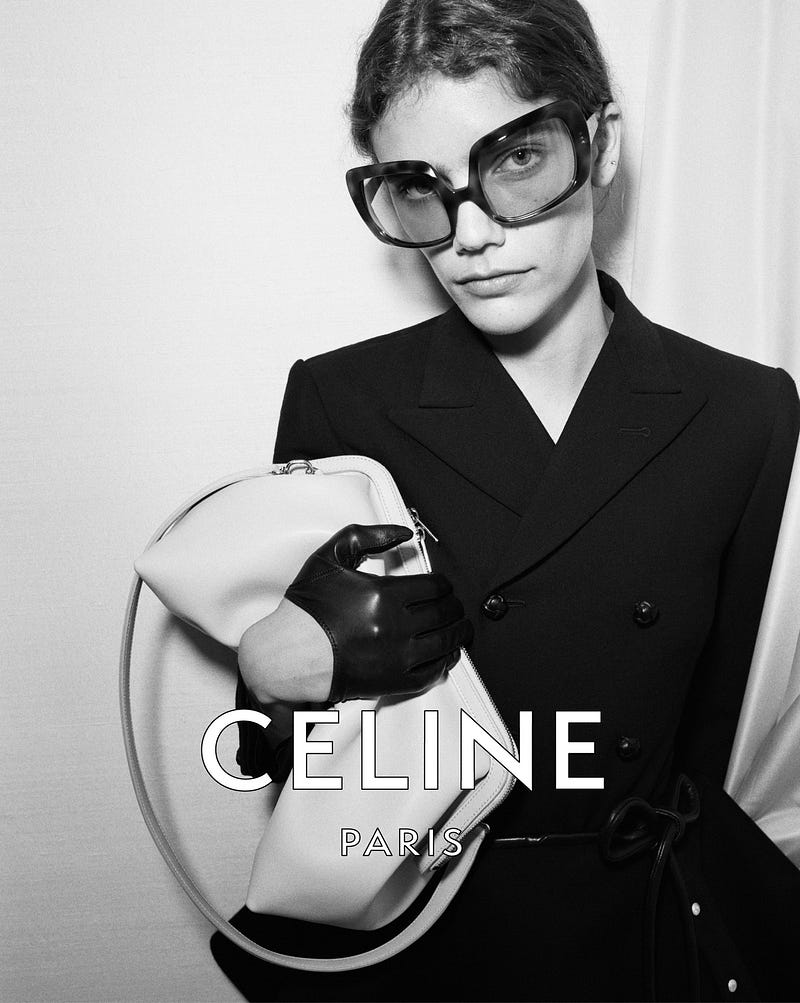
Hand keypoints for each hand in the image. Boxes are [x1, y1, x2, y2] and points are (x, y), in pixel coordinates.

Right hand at [285, 523, 471, 702]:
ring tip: (460, 628)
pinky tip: (446, 654)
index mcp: (384, 594)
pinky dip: (445, 661)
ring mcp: (397, 657)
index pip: (435, 587)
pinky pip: (433, 672)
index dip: (445, 585)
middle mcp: (395, 626)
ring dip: (458, 633)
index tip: (444, 587)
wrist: (287, 656)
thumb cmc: (307, 610)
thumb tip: (403, 533)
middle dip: (454, 607)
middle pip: (445, 614)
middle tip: (455, 605)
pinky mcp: (394, 681)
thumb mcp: (331, 557)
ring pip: (445, 642)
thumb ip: (368, 536)